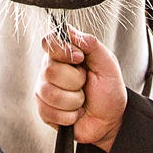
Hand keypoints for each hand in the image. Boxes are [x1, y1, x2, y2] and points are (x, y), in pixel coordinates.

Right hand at [36, 28, 126, 149]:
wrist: (109, 121)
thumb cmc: (108, 92)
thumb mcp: (107, 64)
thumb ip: (91, 44)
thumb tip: (70, 31)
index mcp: (64, 54)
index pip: (48, 42)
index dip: (63, 51)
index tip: (80, 59)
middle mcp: (50, 69)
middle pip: (51, 70)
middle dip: (76, 81)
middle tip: (85, 84)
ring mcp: (44, 90)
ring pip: (51, 94)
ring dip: (74, 100)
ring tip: (82, 100)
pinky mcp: (43, 110)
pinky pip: (50, 112)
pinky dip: (70, 115)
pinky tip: (75, 113)